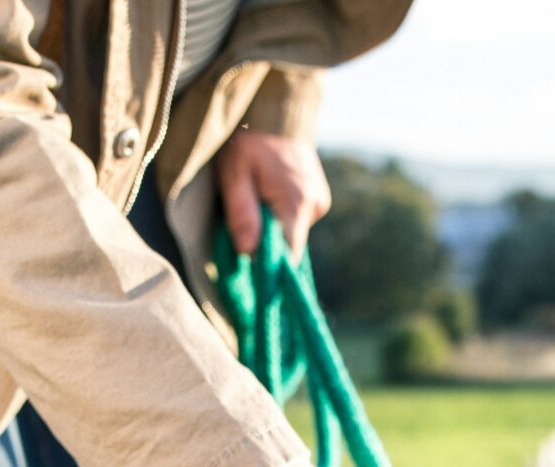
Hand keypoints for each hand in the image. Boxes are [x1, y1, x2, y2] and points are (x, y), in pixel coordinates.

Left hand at [215, 130, 331, 258]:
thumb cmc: (248, 141)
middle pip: (290, 244)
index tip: (252, 267)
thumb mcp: (234, 175)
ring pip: (292, 231)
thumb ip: (241, 214)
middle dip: (267, 241)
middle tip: (246, 218)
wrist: (273, 112)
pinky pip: (297, 218)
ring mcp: (320, 199)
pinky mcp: (319, 196)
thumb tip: (248, 254)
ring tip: (258, 197)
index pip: (289, 254)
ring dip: (273, 225)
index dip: (270, 265)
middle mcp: (316, 204)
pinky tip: (270, 194)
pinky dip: (281, 214)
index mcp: (297, 202)